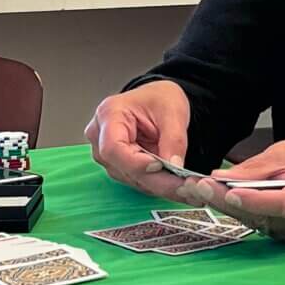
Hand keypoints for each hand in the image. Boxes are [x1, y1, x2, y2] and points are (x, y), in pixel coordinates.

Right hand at [86, 81, 190, 198]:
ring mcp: (106, 153)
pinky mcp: (117, 164)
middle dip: (155, 179)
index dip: (135, 163)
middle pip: (122, 167)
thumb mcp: (173, 112)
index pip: (113, 148)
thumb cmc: (160, 98)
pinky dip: (156, 183)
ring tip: (183, 184)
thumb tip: (175, 167)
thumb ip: (174, 139)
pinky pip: (135, 179)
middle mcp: (100, 136)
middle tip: (183, 186)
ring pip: (129, 178)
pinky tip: (173, 183)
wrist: (158, 101)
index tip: (160, 166)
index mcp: (109, 114)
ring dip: (157, 185)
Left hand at [178, 134, 284, 241]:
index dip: (256, 201)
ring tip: (204, 189)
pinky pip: (261, 226)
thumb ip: (255, 168)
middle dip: (231, 202)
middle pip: (267, 216)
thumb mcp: (284, 151)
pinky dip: (242, 212)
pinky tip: (223, 199)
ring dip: (230, 208)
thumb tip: (221, 179)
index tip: (230, 193)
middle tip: (201, 186)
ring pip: (259, 223)